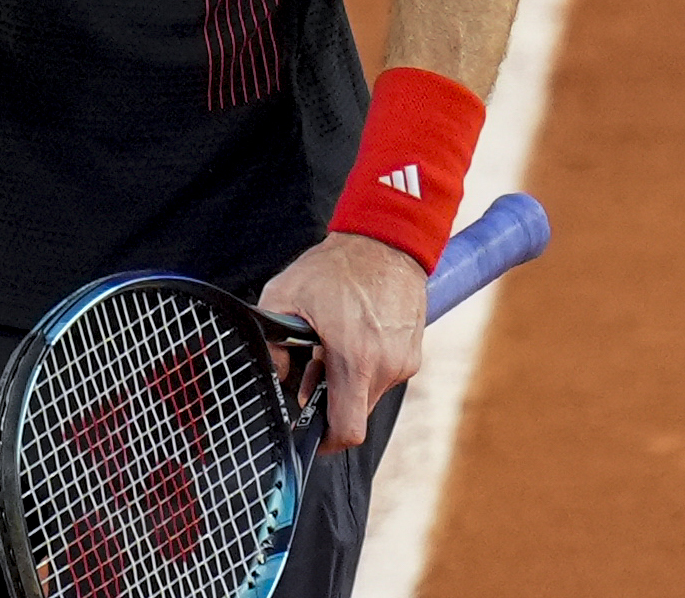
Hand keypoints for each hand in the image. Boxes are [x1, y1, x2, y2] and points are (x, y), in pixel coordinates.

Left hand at [257, 232, 426, 451]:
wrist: (386, 242)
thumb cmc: (334, 268)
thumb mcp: (285, 296)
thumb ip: (273, 343)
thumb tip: (276, 377)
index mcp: (355, 359)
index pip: (348, 429)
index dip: (324, 442)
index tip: (307, 435)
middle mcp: (386, 367)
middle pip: (354, 412)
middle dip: (329, 402)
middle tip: (309, 371)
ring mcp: (404, 362)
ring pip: (368, 394)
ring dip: (346, 383)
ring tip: (328, 348)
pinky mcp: (411, 355)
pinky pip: (382, 376)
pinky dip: (363, 369)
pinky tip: (349, 340)